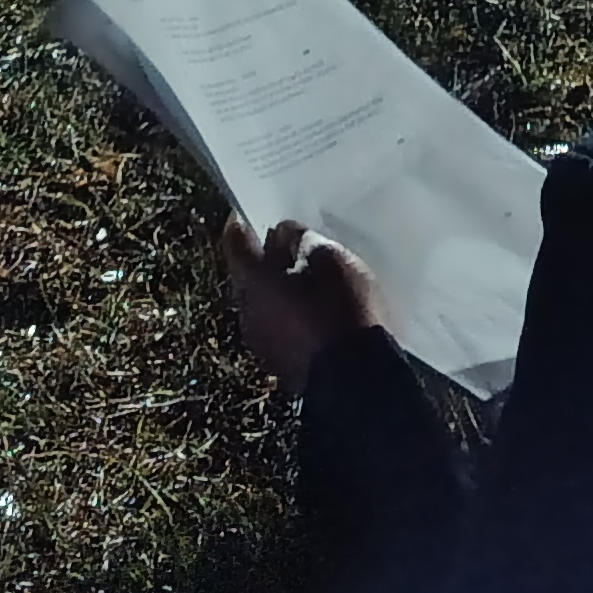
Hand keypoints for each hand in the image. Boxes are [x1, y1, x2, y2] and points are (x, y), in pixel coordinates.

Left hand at [217, 216, 384, 393]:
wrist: (357, 381)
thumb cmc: (339, 309)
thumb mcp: (328, 257)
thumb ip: (300, 239)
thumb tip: (282, 235)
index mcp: (252, 281)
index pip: (236, 240)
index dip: (244, 221)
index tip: (252, 210)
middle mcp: (247, 311)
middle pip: (251, 274)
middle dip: (268, 258)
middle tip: (293, 244)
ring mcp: (263, 343)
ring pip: (267, 303)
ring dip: (283, 289)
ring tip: (313, 278)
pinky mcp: (283, 365)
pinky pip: (283, 327)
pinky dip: (295, 314)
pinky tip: (320, 311)